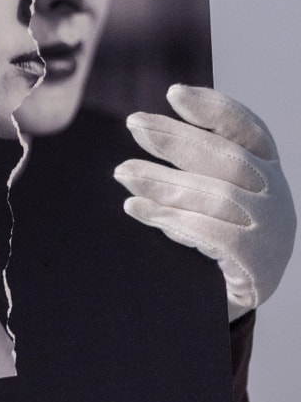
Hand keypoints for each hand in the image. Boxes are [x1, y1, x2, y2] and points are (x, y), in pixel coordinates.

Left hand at [115, 84, 295, 318]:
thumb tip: (148, 132)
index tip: (175, 93)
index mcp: (268, 171)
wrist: (226, 309)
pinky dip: (175, 220)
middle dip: (177, 139)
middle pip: (228, 158)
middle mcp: (277, 196)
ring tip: (124, 173)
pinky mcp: (259, 264)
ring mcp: (273, 231)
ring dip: (165, 182)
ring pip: (218, 196)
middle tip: (134, 124)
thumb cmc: (210, 247)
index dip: (214, 109)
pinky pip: (215, 235)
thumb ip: (194, 171)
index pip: (248, 130)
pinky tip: (140, 211)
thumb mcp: (208, 202)